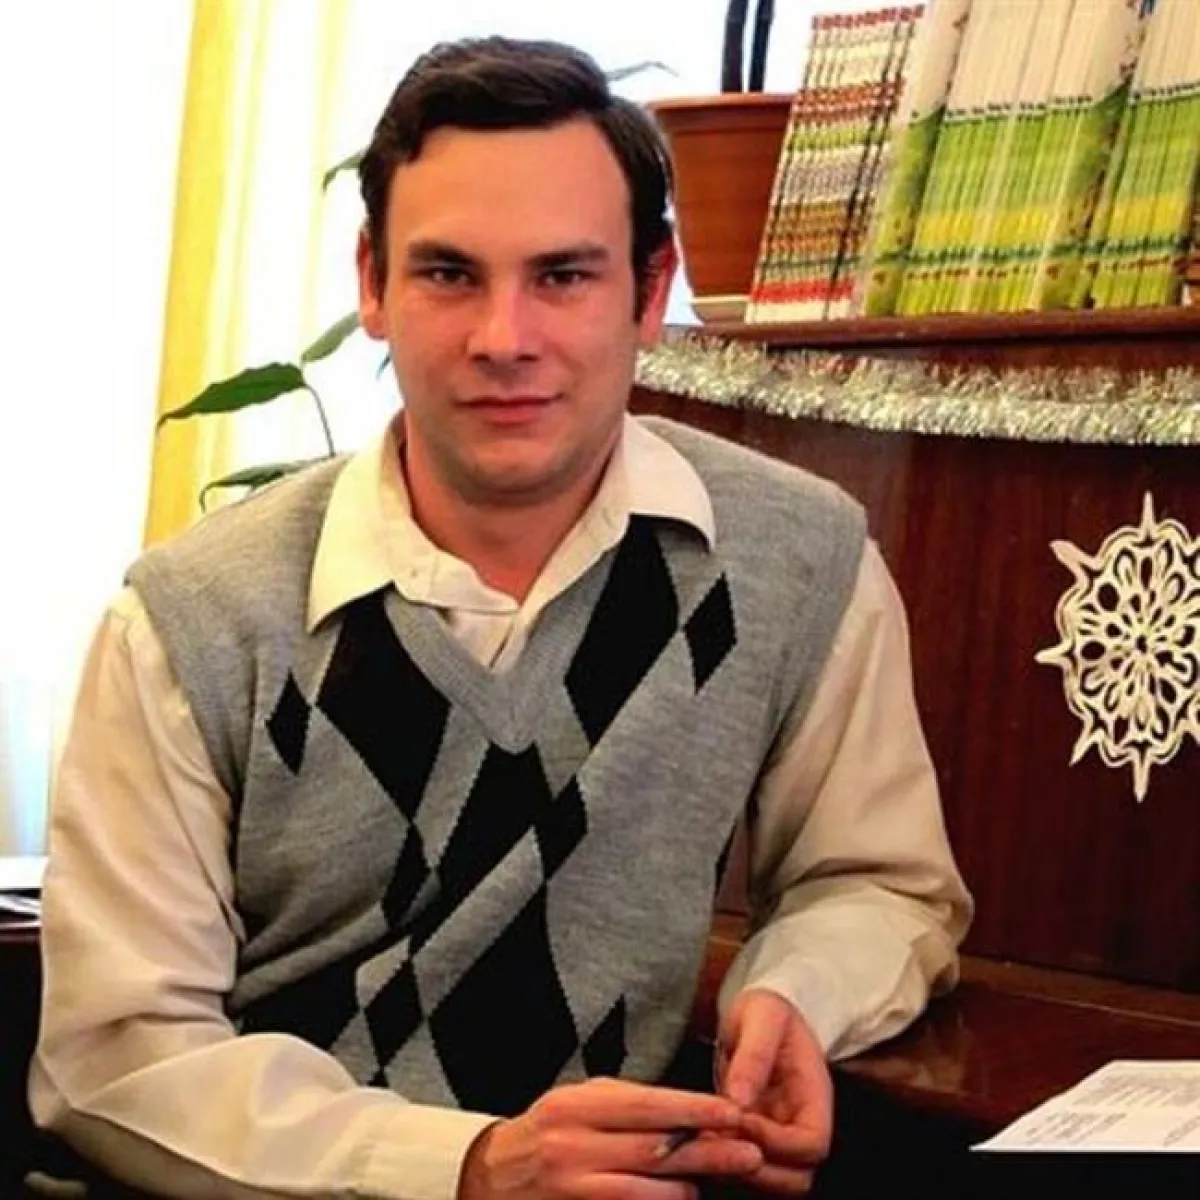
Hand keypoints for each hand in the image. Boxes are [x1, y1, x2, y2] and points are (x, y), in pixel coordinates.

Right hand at [458, 1076, 762, 1199]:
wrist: (490, 1178)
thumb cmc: (549, 1131)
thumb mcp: (579, 1102)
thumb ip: (626, 1105)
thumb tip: (687, 1112)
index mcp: (575, 1108)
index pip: (645, 1106)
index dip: (693, 1110)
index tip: (731, 1112)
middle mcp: (572, 1149)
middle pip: (655, 1152)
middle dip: (707, 1153)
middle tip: (749, 1152)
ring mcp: (573, 1190)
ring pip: (648, 1194)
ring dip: (689, 1188)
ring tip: (718, 1180)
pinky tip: (683, 1199)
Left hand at [716, 989, 832, 1195]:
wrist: (759, 1013)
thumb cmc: (768, 1010)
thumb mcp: (763, 1017)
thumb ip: (754, 1056)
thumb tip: (738, 1099)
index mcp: (815, 1099)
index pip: (811, 1146)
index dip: (776, 1142)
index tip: (740, 1118)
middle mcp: (800, 1127)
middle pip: (795, 1179)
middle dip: (756, 1168)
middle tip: (718, 1137)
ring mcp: (778, 1138)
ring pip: (769, 1181)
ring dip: (736, 1168)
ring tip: (705, 1135)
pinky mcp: (753, 1140)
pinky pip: (744, 1168)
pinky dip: (721, 1161)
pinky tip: (698, 1135)